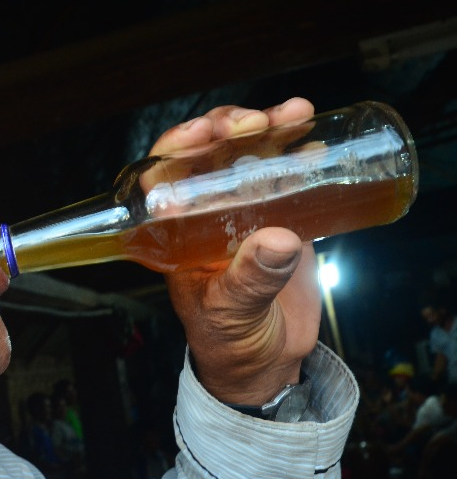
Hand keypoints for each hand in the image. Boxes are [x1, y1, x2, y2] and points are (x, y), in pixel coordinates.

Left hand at [151, 98, 320, 404]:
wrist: (266, 364)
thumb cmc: (229, 342)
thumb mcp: (232, 314)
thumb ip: (251, 281)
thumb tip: (277, 240)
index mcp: (178, 234)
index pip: (165, 176)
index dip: (179, 145)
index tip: (205, 132)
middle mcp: (206, 216)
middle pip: (209, 155)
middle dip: (229, 128)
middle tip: (255, 123)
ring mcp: (244, 214)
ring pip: (248, 157)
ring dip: (268, 129)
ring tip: (293, 115)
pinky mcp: (281, 219)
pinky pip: (286, 177)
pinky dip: (299, 153)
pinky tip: (313, 138)